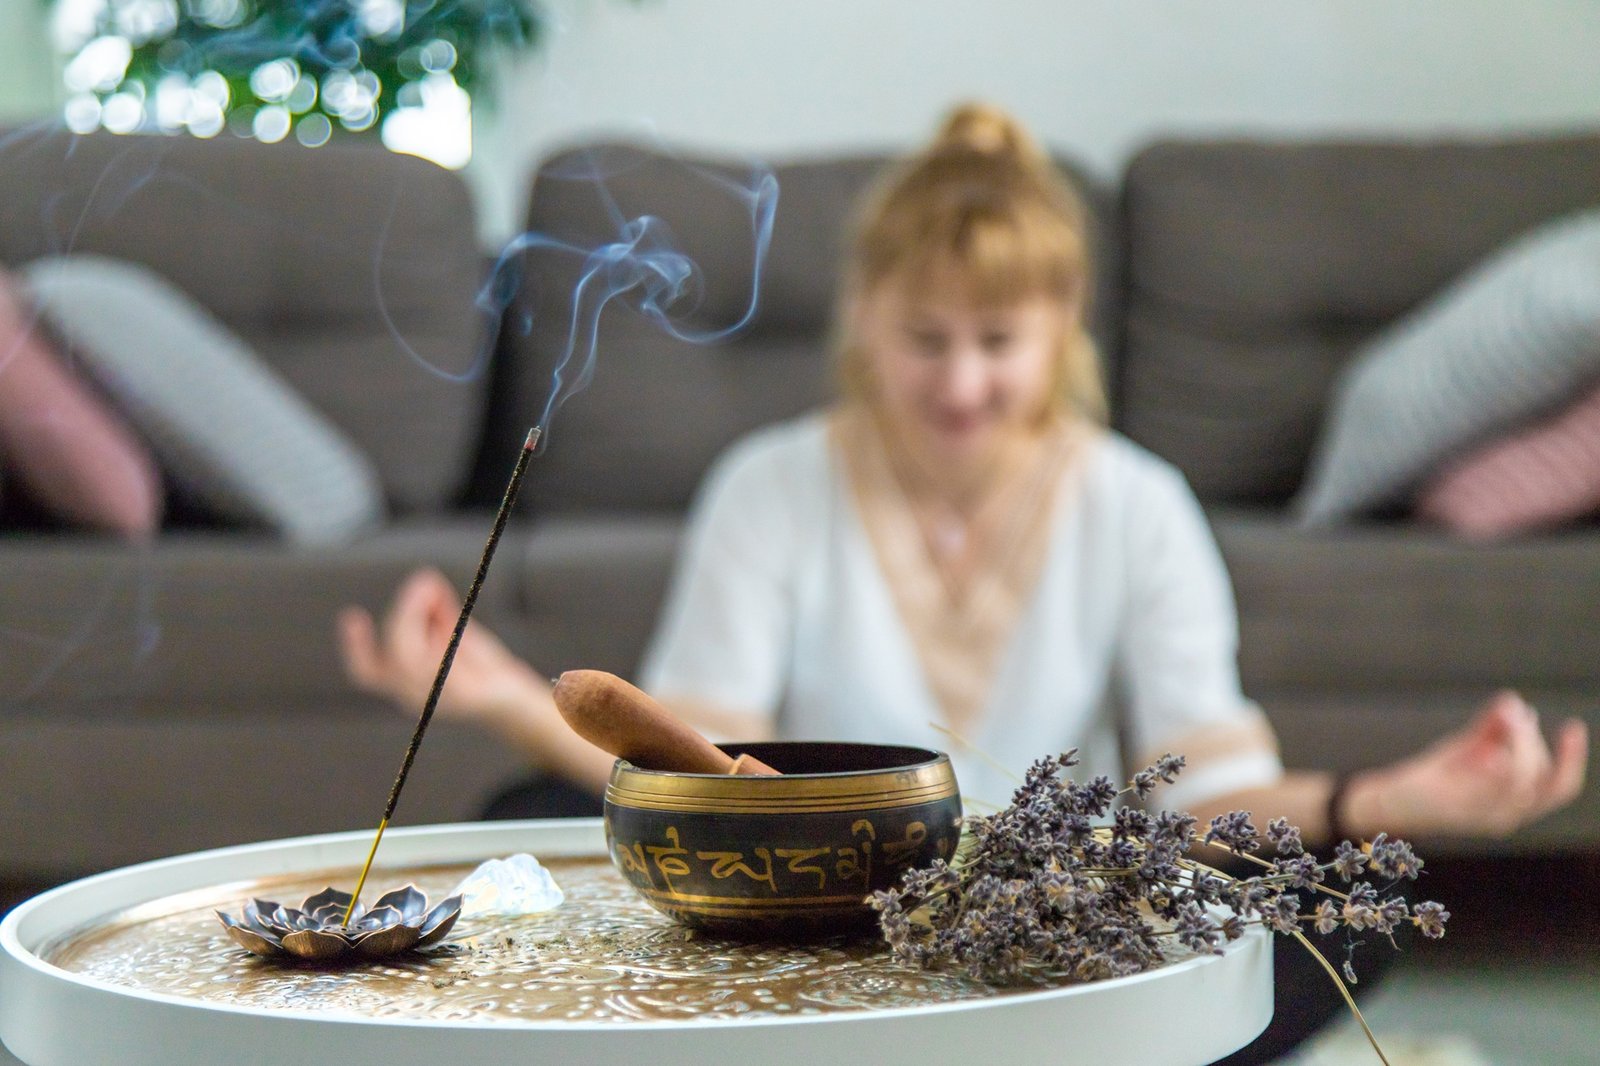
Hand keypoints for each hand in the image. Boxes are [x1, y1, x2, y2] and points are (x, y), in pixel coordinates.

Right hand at [337, 568, 546, 725]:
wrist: (514, 699)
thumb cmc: (480, 665)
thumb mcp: (453, 635)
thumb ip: (437, 613)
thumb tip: (425, 582)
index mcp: (403, 682)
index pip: (369, 671)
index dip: (356, 647)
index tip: (352, 616)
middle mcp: (417, 695)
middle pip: (397, 657)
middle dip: (405, 613)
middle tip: (422, 582)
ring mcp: (443, 699)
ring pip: (420, 661)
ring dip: (426, 618)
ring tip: (435, 591)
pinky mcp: (471, 696)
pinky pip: (451, 665)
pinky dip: (448, 635)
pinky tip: (454, 618)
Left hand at [1352, 691, 1588, 837]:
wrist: (1393, 799)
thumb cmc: (1438, 775)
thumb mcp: (1471, 748)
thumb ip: (1494, 727)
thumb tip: (1516, 702)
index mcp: (1517, 803)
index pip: (1560, 787)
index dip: (1572, 758)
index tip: (1574, 726)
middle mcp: (1505, 815)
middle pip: (1541, 781)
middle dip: (1534, 742)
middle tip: (1514, 714)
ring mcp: (1480, 815)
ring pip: (1517, 782)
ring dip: (1518, 745)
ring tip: (1506, 717)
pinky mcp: (1454, 810)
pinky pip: (1484, 793)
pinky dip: (1496, 771)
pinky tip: (1495, 752)